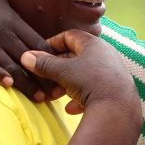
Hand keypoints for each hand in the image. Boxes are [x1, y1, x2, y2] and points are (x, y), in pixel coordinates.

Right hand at [0, 0, 59, 101]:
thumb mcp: (2, 5)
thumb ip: (18, 24)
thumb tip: (36, 41)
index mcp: (14, 21)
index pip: (39, 44)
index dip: (53, 61)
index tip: (64, 76)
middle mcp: (3, 30)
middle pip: (29, 57)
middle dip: (45, 77)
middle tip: (57, 94)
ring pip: (10, 62)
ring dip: (26, 81)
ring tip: (39, 97)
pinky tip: (7, 83)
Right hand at [22, 30, 138, 116]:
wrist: (118, 109)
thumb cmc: (90, 82)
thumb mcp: (63, 72)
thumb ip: (44, 64)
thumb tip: (26, 56)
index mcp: (94, 44)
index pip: (70, 36)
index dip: (53, 43)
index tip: (40, 53)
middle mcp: (106, 55)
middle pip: (77, 57)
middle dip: (58, 68)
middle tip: (45, 77)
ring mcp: (113, 73)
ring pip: (85, 75)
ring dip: (68, 84)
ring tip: (55, 94)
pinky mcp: (117, 91)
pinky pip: (95, 91)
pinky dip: (81, 98)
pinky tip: (72, 108)